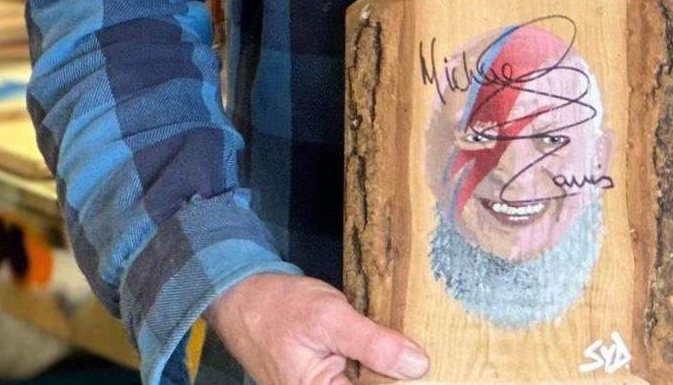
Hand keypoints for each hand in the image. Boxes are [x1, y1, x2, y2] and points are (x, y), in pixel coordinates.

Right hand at [206, 273, 428, 384]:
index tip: (430, 369)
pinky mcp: (325, 376)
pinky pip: (356, 375)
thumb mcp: (330, 319)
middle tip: (422, 353)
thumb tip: (418, 366)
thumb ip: (374, 344)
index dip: (400, 380)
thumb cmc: (279, 307)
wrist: (242, 296)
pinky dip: (373, 359)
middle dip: (396, 373)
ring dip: (386, 366)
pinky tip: (390, 343)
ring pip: (367, 381)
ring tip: (409, 347)